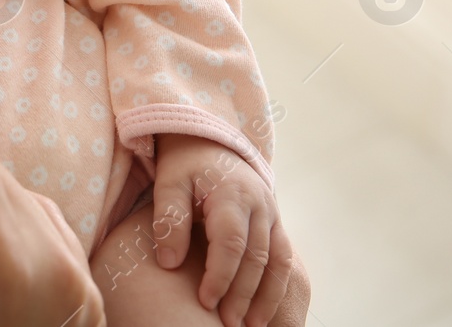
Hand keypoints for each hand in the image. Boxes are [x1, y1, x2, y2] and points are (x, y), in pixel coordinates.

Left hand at [152, 133, 293, 326]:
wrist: (210, 144)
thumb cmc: (185, 167)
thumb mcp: (168, 184)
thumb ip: (169, 220)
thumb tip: (169, 264)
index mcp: (231, 193)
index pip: (231, 241)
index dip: (220, 274)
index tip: (205, 301)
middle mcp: (259, 205)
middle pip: (256, 257)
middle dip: (242, 293)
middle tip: (226, 323)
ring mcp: (272, 215)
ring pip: (277, 261)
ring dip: (265, 296)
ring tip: (249, 325)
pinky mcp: (276, 224)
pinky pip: (283, 259)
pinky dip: (275, 286)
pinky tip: (262, 310)